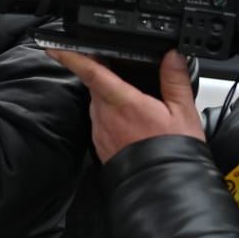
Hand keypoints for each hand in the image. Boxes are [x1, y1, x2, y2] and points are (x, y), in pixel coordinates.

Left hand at [47, 49, 203, 162]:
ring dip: (109, 96)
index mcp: (124, 103)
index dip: (71, 57)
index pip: (92, 73)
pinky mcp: (99, 143)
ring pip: (97, 103)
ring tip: (134, 101)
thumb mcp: (183, 112)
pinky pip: (100, 120)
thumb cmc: (173, 152)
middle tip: (117, 67)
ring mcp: (100, 130)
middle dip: (102, 74)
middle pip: (95, 85)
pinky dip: (111, 114)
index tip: (56, 47)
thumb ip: (175, 80)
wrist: (164, 189)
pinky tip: (130, 121)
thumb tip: (172, 56)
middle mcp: (106, 115)